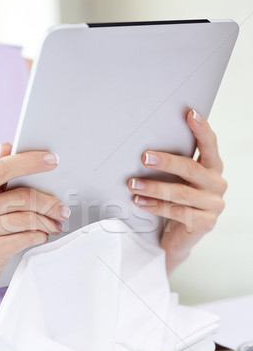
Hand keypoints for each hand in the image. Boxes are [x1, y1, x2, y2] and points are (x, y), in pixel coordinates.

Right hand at [0, 144, 69, 297]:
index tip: (51, 160)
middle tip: (61, 207)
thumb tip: (7, 147)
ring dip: (48, 221)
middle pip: (22, 197)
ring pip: (27, 218)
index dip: (30, 162)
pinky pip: (26, 237)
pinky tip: (42, 234)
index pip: (2, 168)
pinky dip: (40, 235)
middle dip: (49, 201)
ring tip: (55, 223)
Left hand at [128, 110, 226, 273]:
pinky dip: (155, 206)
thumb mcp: (177, 180)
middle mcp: (217, 184)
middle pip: (191, 169)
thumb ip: (173, 165)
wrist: (179, 237)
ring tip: (133, 184)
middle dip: (166, 161)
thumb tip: (145, 148)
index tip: (190, 113)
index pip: (210, 145)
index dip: (201, 129)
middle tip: (144, 157)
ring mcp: (213, 205)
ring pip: (181, 193)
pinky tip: (140, 202)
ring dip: (154, 187)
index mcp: (213, 167)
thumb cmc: (176, 201)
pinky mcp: (205, 223)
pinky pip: (177, 212)